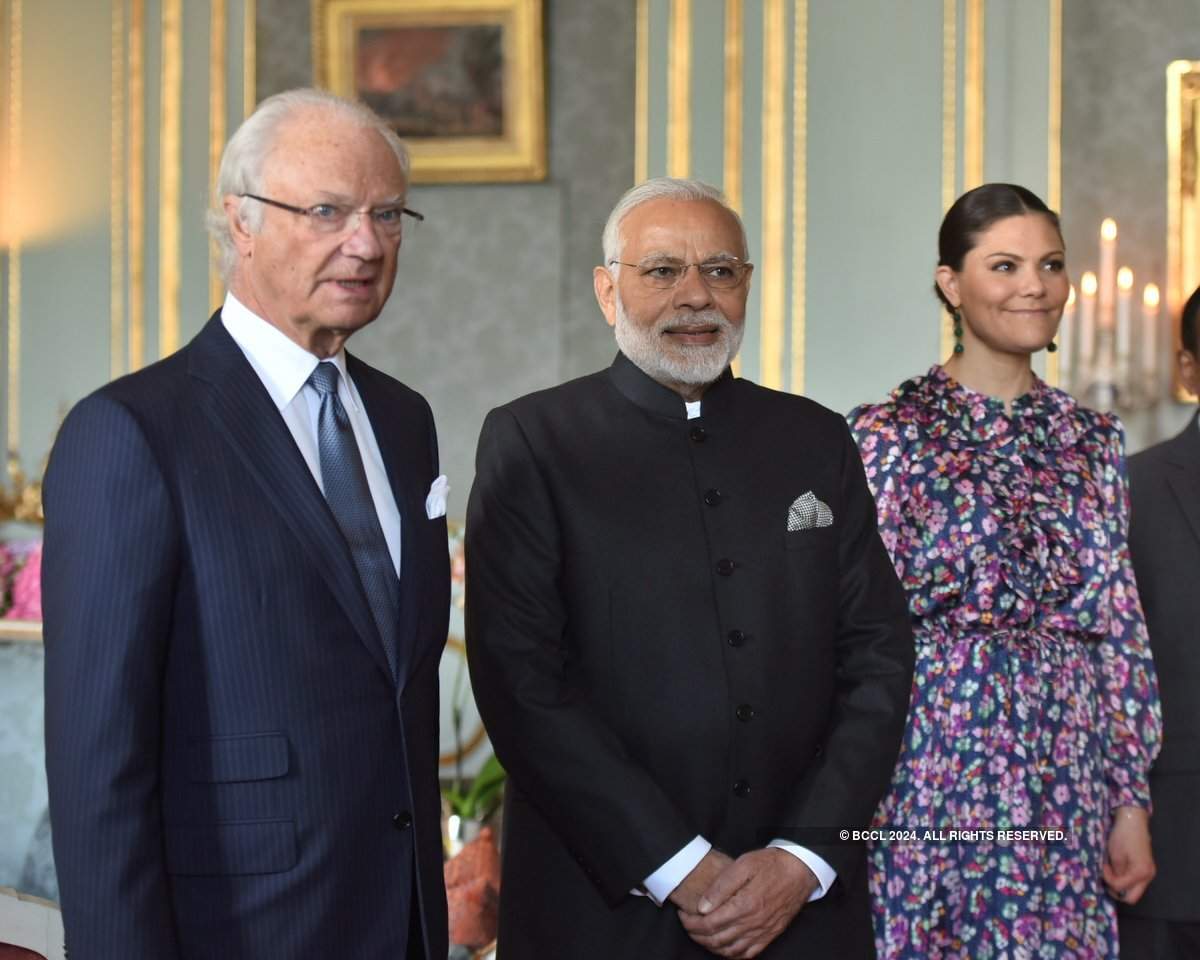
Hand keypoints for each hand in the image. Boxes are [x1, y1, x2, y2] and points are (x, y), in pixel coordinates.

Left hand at [678, 848, 817, 957]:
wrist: (799, 871)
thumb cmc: (770, 864)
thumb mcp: (743, 865)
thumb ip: (721, 886)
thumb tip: (703, 907)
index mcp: (745, 905)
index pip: (709, 923)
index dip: (691, 922)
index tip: (683, 915)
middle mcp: (754, 923)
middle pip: (716, 939)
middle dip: (696, 935)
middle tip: (687, 925)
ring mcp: (763, 932)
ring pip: (730, 950)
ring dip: (710, 946)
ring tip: (700, 935)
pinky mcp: (770, 935)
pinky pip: (747, 954)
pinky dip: (731, 954)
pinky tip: (723, 946)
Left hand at [1103, 805, 1154, 904]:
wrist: (1133, 821)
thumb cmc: (1123, 836)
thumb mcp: (1115, 855)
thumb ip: (1115, 872)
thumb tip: (1112, 883)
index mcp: (1140, 873)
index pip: (1121, 887)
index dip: (1108, 880)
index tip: (1102, 867)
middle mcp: (1148, 876)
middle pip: (1132, 897)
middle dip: (1117, 891)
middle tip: (1106, 879)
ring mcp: (1149, 873)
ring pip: (1134, 890)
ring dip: (1121, 885)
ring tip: (1111, 871)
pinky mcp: (1146, 869)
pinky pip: (1135, 882)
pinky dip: (1125, 879)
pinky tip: (1117, 869)